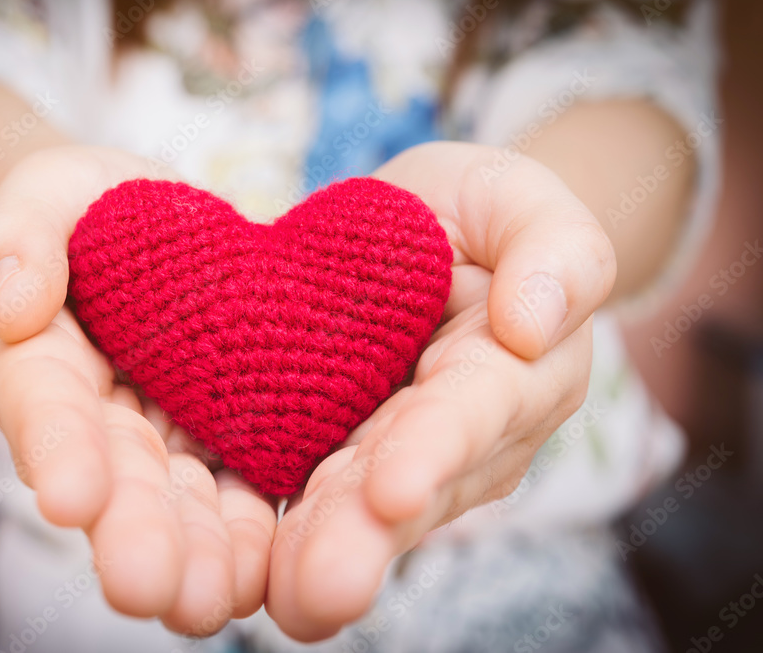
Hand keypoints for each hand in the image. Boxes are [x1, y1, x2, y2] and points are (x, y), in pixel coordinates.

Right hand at [0, 146, 276, 634]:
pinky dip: (250, 530)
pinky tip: (268, 570)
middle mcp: (92, 419)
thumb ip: (19, 234)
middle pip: (111, 478)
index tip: (73, 498)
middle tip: (152, 587)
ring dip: (194, 554)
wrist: (147, 224)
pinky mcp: (222, 435)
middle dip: (131, 532)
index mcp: (34, 361)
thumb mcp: (46, 192)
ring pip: (175, 501)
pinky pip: (236, 486)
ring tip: (212, 603)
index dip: (56, 447)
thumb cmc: (85, 204)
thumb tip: (14, 303)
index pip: (41, 404)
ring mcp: (159, 437)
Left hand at [264, 142, 616, 640]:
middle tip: (321, 589)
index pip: (475, 410)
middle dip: (365, 536)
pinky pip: (311, 497)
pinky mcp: (343, 459)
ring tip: (283, 599)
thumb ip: (552, 248)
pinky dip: (280, 536)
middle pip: (411, 486)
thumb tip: (534, 326)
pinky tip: (244, 572)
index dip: (435, 449)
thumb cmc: (478, 215)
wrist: (426, 237)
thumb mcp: (518, 198)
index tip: (393, 488)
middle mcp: (463, 437)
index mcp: (512, 372)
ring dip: (320, 552)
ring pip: (359, 511)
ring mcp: (401, 458)